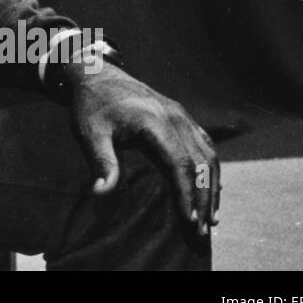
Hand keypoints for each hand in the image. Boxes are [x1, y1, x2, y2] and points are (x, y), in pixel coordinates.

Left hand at [64, 58, 219, 234]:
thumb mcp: (90, 133)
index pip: (180, 164)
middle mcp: (174, 117)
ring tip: (211, 217)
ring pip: (208, 154)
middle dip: (204, 198)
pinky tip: (212, 187)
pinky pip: (205, 144)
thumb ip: (101, 162)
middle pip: (201, 162)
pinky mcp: (182, 116)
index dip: (187, 194)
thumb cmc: (91, 106)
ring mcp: (181, 115)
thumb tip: (101, 194)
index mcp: (153, 122)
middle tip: (203, 229)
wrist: (96, 73)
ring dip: (212, 186)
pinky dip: (210, 168)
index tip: (190, 221)